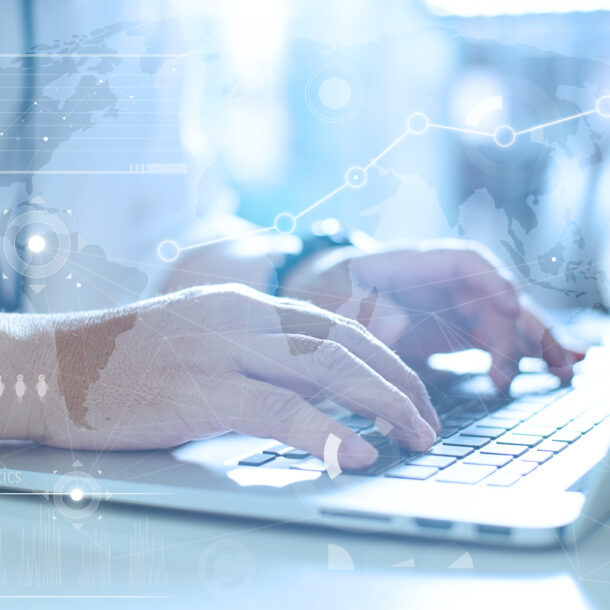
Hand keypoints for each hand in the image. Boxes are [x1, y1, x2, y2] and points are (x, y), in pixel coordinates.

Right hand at [6, 284, 439, 467]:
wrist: (63, 364)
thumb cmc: (137, 358)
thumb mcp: (209, 336)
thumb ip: (261, 350)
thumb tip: (317, 381)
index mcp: (250, 305)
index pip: (338, 325)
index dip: (385, 359)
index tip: (412, 391)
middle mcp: (245, 318)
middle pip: (345, 345)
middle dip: (398, 383)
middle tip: (428, 419)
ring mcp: (223, 351)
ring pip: (326, 369)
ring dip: (381, 403)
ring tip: (416, 434)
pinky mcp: (200, 391)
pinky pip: (279, 411)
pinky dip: (325, 433)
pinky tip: (357, 453)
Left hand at [280, 239, 583, 390]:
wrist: (325, 296)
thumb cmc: (329, 287)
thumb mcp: (332, 291)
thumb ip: (361, 305)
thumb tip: (392, 325)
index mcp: (414, 263)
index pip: (463, 261)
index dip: (489, 279)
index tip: (508, 303)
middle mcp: (442, 282)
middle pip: (493, 295)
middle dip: (526, 322)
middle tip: (555, 356)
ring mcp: (452, 306)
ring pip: (503, 320)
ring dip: (536, 342)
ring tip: (567, 369)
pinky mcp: (454, 331)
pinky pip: (494, 340)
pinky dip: (521, 354)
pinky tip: (552, 369)